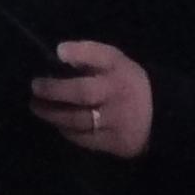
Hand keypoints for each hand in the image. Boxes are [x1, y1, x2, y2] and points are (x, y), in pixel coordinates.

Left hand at [32, 39, 153, 160]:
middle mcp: (118, 94)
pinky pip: (82, 137)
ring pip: (77, 119)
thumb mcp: (116, 64)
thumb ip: (90, 57)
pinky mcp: (113, 142)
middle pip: (83, 92)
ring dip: (51, 113)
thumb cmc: (126, 84)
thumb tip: (58, 53)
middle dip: (54, 90)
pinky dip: (66, 130)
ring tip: (36, 106)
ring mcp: (116, 120)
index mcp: (121, 70)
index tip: (59, 51)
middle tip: (35, 86)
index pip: (102, 56)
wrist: (158, 118)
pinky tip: (57, 123)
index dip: (79, 53)